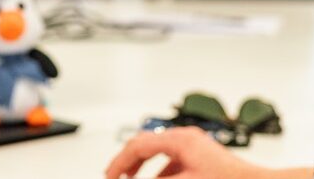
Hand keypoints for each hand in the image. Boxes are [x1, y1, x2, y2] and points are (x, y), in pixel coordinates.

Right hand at [105, 127, 267, 178]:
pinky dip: (162, 172)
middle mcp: (187, 138)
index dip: (119, 162)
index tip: (110, 175)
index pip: (138, 145)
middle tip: (116, 175)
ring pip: (160, 152)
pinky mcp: (203, 157)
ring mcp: (196, 146)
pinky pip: (175, 161)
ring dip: (144, 167)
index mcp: (180, 140)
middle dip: (129, 162)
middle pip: (148, 144)